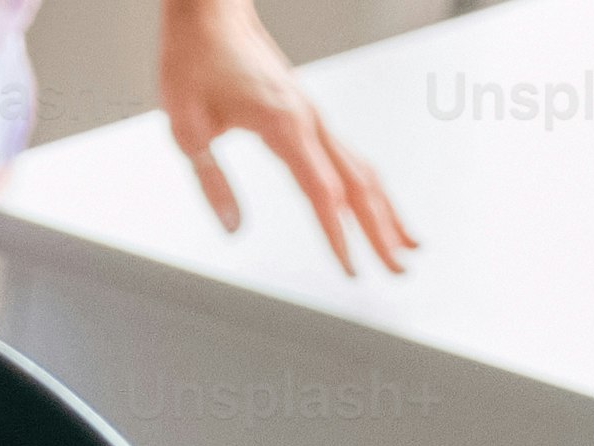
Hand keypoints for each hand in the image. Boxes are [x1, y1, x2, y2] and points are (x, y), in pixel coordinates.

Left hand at [158, 0, 415, 273]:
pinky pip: (348, 158)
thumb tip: (234, 229)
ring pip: (362, 171)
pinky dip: (368, 189)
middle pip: (358, 185)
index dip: (338, 235)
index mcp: (284, 125)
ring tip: (407, 249)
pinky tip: (376, 208)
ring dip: (386, 212)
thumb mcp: (187, 130)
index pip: (321, 191)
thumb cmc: (194, 61)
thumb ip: (212, 181)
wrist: (209, 13)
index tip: (351, 270)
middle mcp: (309, 121)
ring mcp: (314, 118)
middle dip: (381, 232)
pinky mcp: (309, 117)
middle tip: (399, 272)